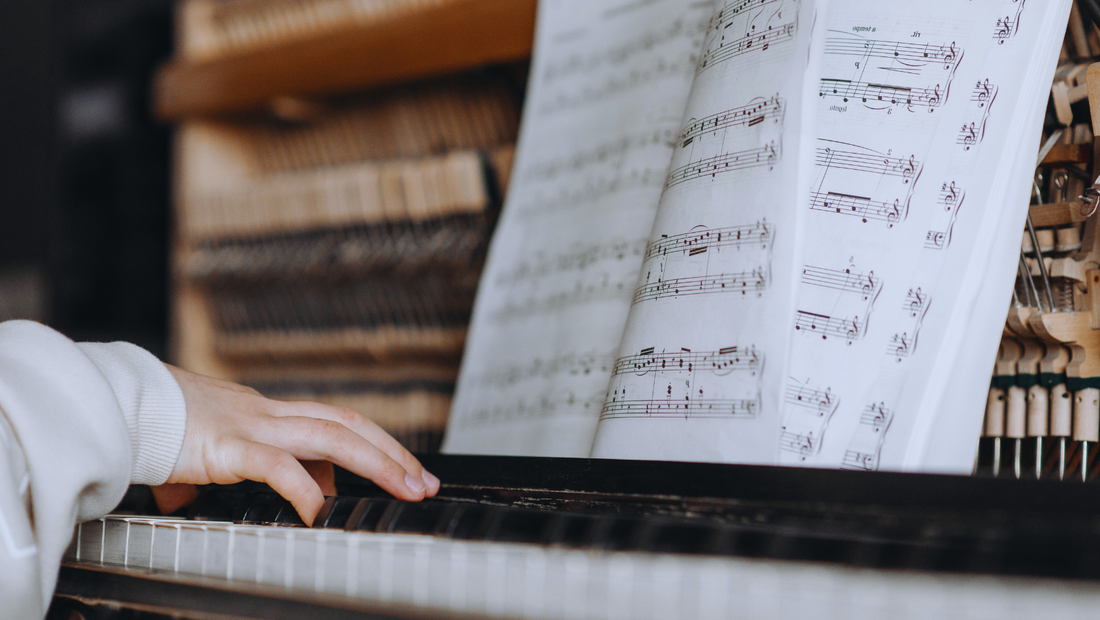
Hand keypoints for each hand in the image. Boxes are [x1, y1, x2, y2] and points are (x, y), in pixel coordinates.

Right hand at [155, 365, 439, 524]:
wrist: (112, 402)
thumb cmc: (147, 424)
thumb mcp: (192, 450)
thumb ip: (201, 473)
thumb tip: (187, 502)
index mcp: (264, 413)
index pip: (334, 421)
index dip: (373, 443)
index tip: (401, 469)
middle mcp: (266, 413)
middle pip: (348, 424)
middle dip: (393, 452)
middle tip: (425, 482)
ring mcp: (250, 425)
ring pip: (331, 437)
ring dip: (377, 463)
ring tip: (407, 489)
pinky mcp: (225, 445)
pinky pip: (276, 465)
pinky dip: (305, 488)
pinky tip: (321, 512)